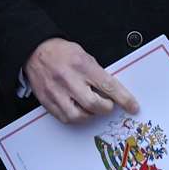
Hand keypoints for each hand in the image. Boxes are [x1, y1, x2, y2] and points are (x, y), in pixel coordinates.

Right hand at [24, 38, 139, 124]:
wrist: (35, 51)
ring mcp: (57, 92)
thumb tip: (112, 91)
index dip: (124, 99)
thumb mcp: (84, 55)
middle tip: (107, 104)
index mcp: (82, 65)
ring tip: (91, 107)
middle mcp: (69, 80)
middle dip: (106, 108)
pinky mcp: (47, 101)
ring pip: (79, 116)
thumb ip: (97, 73)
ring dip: (90, 115)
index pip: (108, 86)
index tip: (133, 106)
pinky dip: (76, 118)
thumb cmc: (61, 52)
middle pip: (94, 105)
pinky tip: (79, 110)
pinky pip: (65, 118)